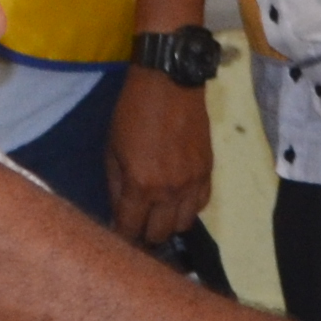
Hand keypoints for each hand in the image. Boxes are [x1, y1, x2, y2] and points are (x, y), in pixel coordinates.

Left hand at [108, 67, 216, 245]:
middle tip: (138, 225)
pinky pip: (201, 205)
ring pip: (184, 224)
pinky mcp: (208, 172)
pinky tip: (178, 199)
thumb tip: (118, 212)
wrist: (170, 84)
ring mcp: (192, 183)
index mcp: (141, 185)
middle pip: (159, 233)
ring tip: (159, 213)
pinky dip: (188, 208)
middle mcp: (169, 191)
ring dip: (168, 223)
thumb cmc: (132, 113)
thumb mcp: (112, 148)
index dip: (122, 236)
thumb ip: (115, 185)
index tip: (118, 235)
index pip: (131, 228)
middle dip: (145, 234)